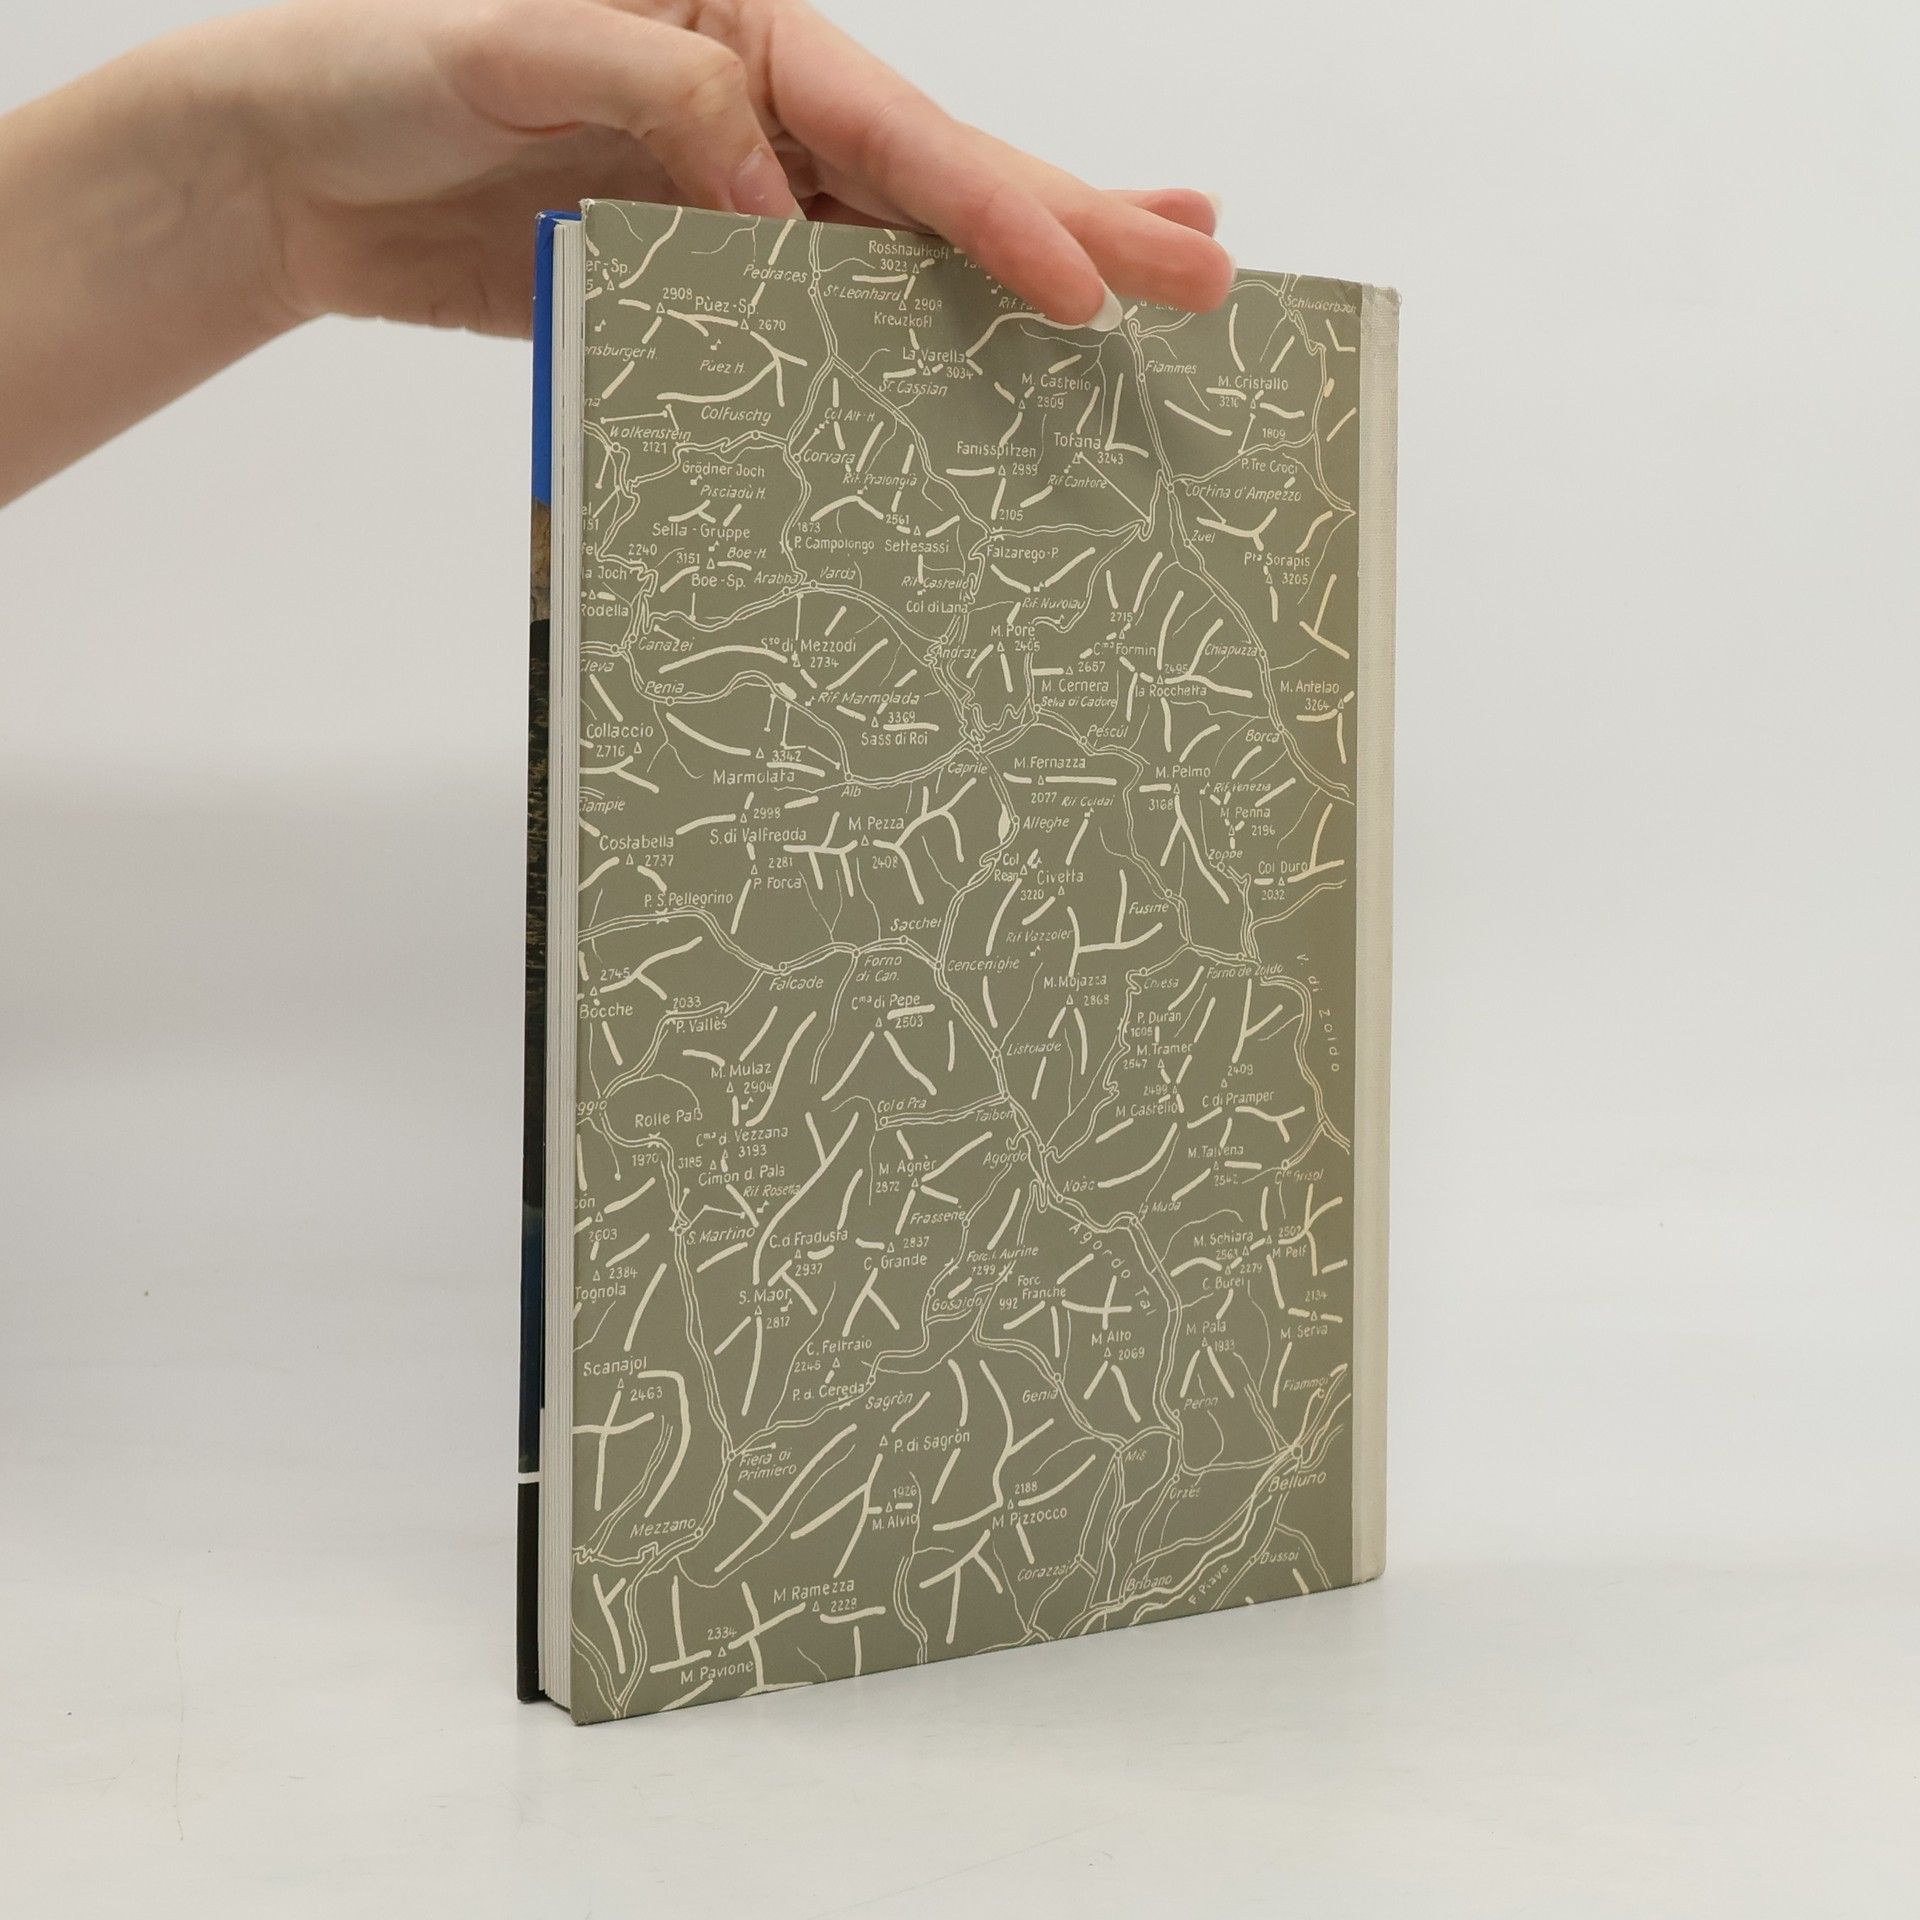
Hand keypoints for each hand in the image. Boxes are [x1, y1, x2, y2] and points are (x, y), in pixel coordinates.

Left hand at [227, 0, 1230, 334]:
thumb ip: (659, 93)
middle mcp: (757, 106)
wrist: (289, 159)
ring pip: (906, 244)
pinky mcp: (705, 282)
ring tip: (1142, 280)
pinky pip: (821, 316)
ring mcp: (740, 199)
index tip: (1082, 286)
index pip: (887, 128)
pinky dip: (904, 337)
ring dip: (1025, 267)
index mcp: (732, 25)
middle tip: (1206, 267)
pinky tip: (976, 356)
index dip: (993, 208)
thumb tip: (780, 197)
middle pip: (940, 175)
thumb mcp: (510, 44)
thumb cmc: (375, 66)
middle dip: (1074, 223)